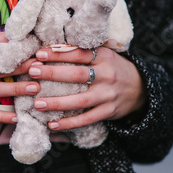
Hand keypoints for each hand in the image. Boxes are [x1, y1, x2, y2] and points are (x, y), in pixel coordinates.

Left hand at [28, 47, 146, 129]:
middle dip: (52, 73)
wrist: (140, 89)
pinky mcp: (108, 111)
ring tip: (37, 104)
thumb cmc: (112, 68)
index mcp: (103, 57)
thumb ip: (81, 52)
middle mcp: (107, 75)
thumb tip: (49, 49)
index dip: (58, 53)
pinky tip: (52, 124)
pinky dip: (69, 123)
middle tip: (32, 72)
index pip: (78, 53)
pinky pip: (86, 119)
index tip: (39, 53)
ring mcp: (108, 95)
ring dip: (57, 103)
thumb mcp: (102, 55)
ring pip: (80, 100)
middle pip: (77, 74)